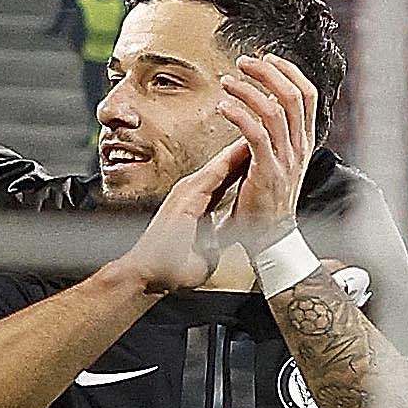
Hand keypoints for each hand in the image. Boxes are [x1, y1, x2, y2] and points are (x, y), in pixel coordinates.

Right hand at [119, 141, 249, 297]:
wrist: (147, 273)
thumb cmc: (170, 269)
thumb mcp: (202, 253)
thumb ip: (212, 241)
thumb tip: (219, 242)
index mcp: (195, 206)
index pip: (223, 183)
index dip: (241, 169)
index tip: (256, 157)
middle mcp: (190, 194)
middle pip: (222, 170)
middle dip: (241, 154)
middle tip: (259, 135)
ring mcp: (186, 193)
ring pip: (218, 167)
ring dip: (237, 152)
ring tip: (255, 134)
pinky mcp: (186, 197)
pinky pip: (213, 175)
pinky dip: (228, 161)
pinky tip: (241, 149)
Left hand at [219, 54, 316, 246]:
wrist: (270, 237)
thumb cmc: (269, 195)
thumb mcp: (282, 159)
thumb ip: (278, 132)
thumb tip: (265, 101)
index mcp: (304, 141)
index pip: (308, 95)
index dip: (288, 71)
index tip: (267, 58)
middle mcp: (299, 147)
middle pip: (293, 96)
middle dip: (267, 72)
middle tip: (244, 63)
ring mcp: (286, 160)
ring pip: (274, 110)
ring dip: (248, 90)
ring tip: (228, 82)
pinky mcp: (268, 172)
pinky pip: (256, 134)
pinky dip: (239, 114)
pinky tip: (223, 107)